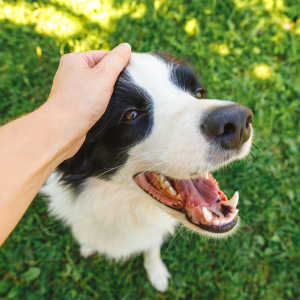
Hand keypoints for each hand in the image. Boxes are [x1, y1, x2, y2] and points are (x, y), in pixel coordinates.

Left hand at [44, 43, 130, 159]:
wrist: (63, 129)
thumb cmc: (82, 101)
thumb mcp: (104, 75)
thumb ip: (117, 60)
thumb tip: (126, 47)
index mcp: (74, 60)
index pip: (104, 55)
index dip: (117, 66)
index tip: (126, 78)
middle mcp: (70, 72)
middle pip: (100, 71)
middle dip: (112, 81)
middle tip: (119, 91)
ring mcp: (71, 89)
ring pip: (97, 87)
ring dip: (106, 94)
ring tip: (110, 102)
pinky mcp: (73, 104)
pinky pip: (91, 99)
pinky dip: (99, 103)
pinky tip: (103, 110)